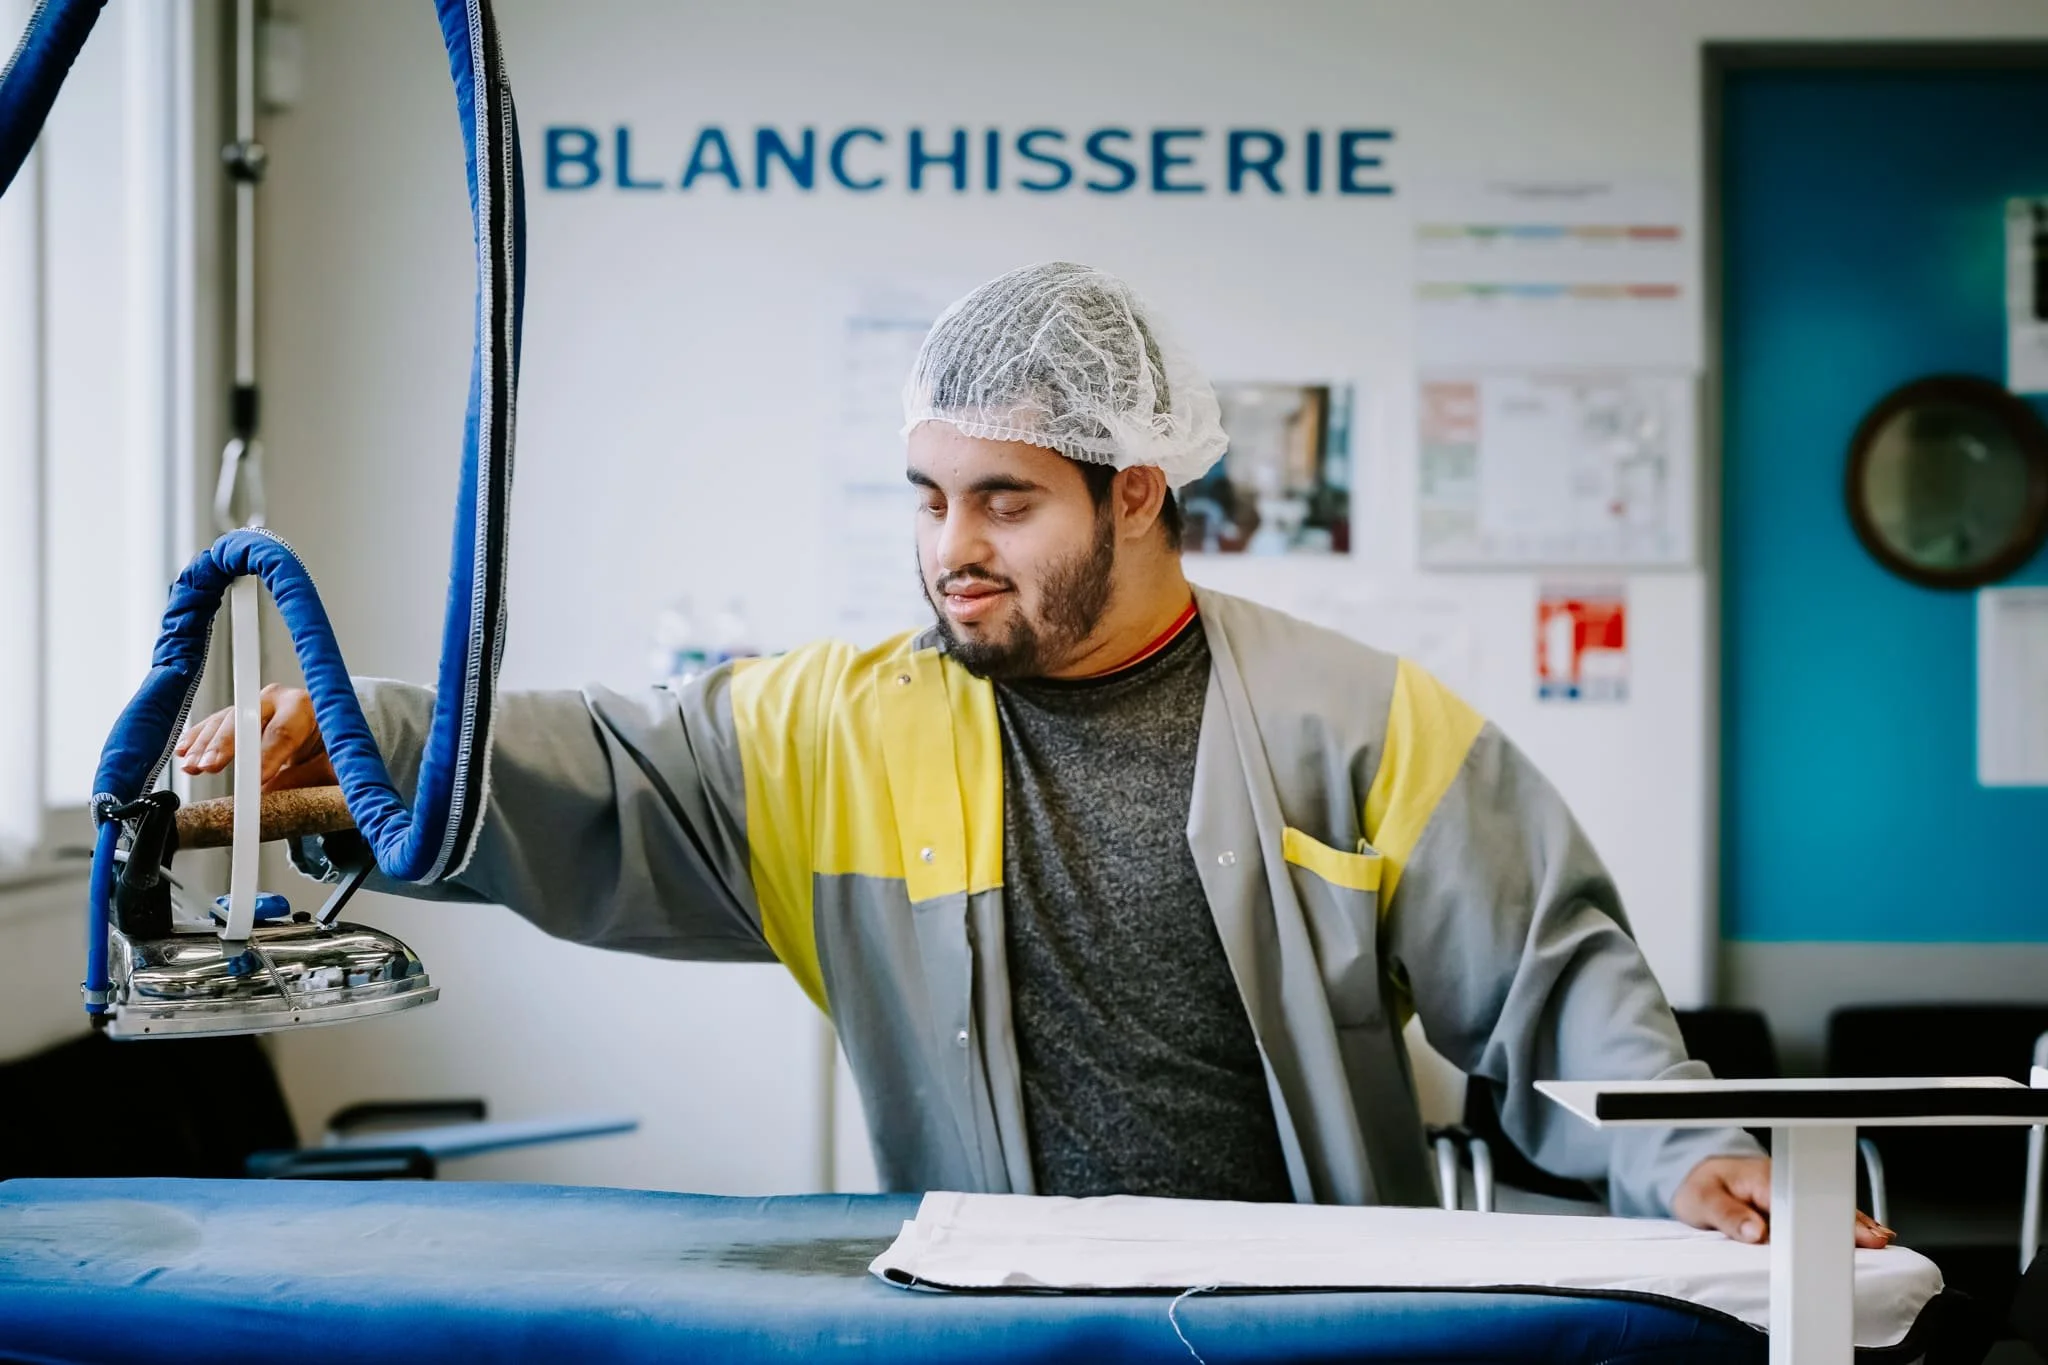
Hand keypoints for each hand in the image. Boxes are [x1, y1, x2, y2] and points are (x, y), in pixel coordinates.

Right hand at [176, 684, 336, 791]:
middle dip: (227, 745)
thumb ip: (308, 778)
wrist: (329, 733)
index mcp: (307, 708)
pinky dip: (198, 738)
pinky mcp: (241, 715)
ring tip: (192, 765)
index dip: (267, 755)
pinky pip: (214, 724)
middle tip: (211, 766)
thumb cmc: (334, 749)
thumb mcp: (332, 766)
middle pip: (247, 720)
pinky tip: (185, 750)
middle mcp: (279, 700)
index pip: (284, 732)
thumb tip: (272, 794)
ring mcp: (256, 705)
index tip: (256, 778)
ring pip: (226, 721)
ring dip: (206, 744)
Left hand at [1671, 1155, 1893, 1247]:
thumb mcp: (1701, 1201)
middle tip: (1876, 1243)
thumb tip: (1753, 1232)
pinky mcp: (1793, 1204)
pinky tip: (1864, 1238)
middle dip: (1852, 1222)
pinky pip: (1823, 1214)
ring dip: (1854, 1224)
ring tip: (1878, 1242)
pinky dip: (1844, 1225)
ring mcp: (1792, 1192)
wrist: (1696, 1178)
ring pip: (1830, 1208)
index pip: (1802, 1200)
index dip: (1827, 1218)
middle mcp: (1784, 1183)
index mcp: (1763, 1179)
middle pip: (1825, 1204)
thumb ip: (1726, 1215)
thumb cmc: (1700, 1187)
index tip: (1849, 1236)